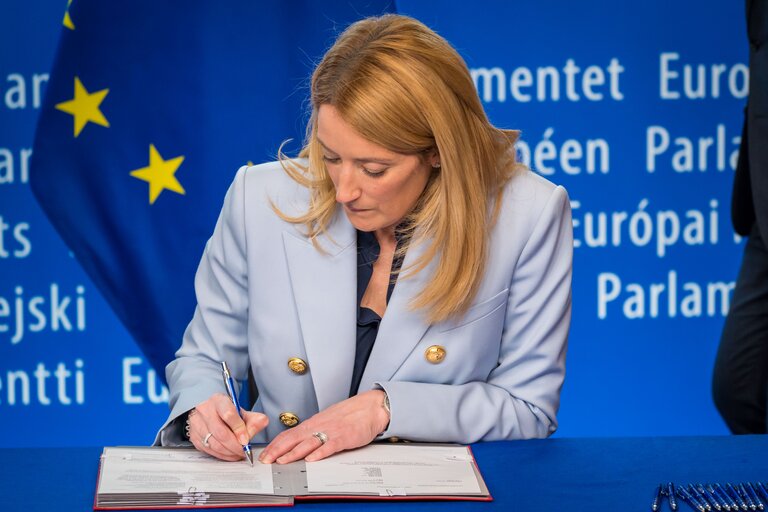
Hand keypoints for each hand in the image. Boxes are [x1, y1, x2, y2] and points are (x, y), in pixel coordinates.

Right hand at [187, 393, 268, 460]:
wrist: (208, 410)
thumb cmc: (225, 411)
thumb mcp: (240, 411)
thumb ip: (253, 418)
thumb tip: (262, 423)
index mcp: (219, 400)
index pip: (228, 414)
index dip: (239, 429)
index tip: (246, 440)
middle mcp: (205, 410)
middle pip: (221, 433)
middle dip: (235, 446)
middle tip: (244, 451)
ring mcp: (197, 424)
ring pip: (214, 444)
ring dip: (229, 452)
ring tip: (238, 454)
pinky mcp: (194, 436)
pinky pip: (208, 450)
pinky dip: (221, 455)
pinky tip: (229, 454)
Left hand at [259, 390, 388, 463]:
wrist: (370, 407)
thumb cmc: (349, 415)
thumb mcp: (326, 421)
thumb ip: (312, 432)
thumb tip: (297, 442)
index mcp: (313, 423)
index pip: (289, 434)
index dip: (275, 444)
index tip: (265, 454)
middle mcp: (318, 426)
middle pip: (293, 438)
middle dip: (277, 450)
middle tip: (266, 460)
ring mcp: (330, 432)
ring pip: (308, 443)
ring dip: (293, 452)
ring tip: (282, 461)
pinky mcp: (343, 437)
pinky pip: (329, 446)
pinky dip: (319, 453)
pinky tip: (311, 459)